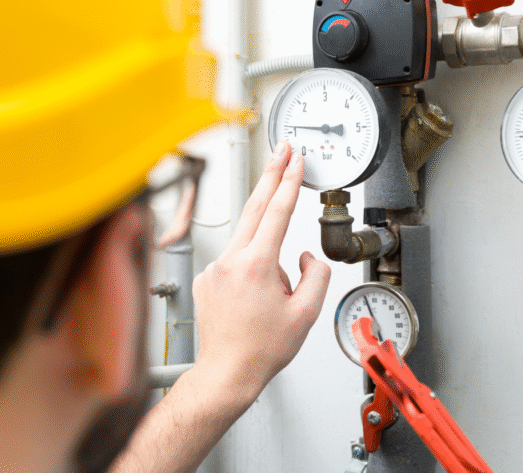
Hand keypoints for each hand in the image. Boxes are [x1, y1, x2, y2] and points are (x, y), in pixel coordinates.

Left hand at [192, 141, 330, 395]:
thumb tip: (306, 255)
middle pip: (254, 207)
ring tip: (274, 298)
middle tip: (282, 150)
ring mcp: (214, 269)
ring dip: (266, 246)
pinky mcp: (206, 278)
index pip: (276, 211)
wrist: (226, 372)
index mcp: (256, 265)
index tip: (295, 159)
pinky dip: (251, 267)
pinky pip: (235, 260)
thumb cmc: (261, 349)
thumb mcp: (306, 314)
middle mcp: (230, 261)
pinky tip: (255, 300)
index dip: (288, 181)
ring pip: (247, 240)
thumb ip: (316, 274)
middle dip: (271, 174)